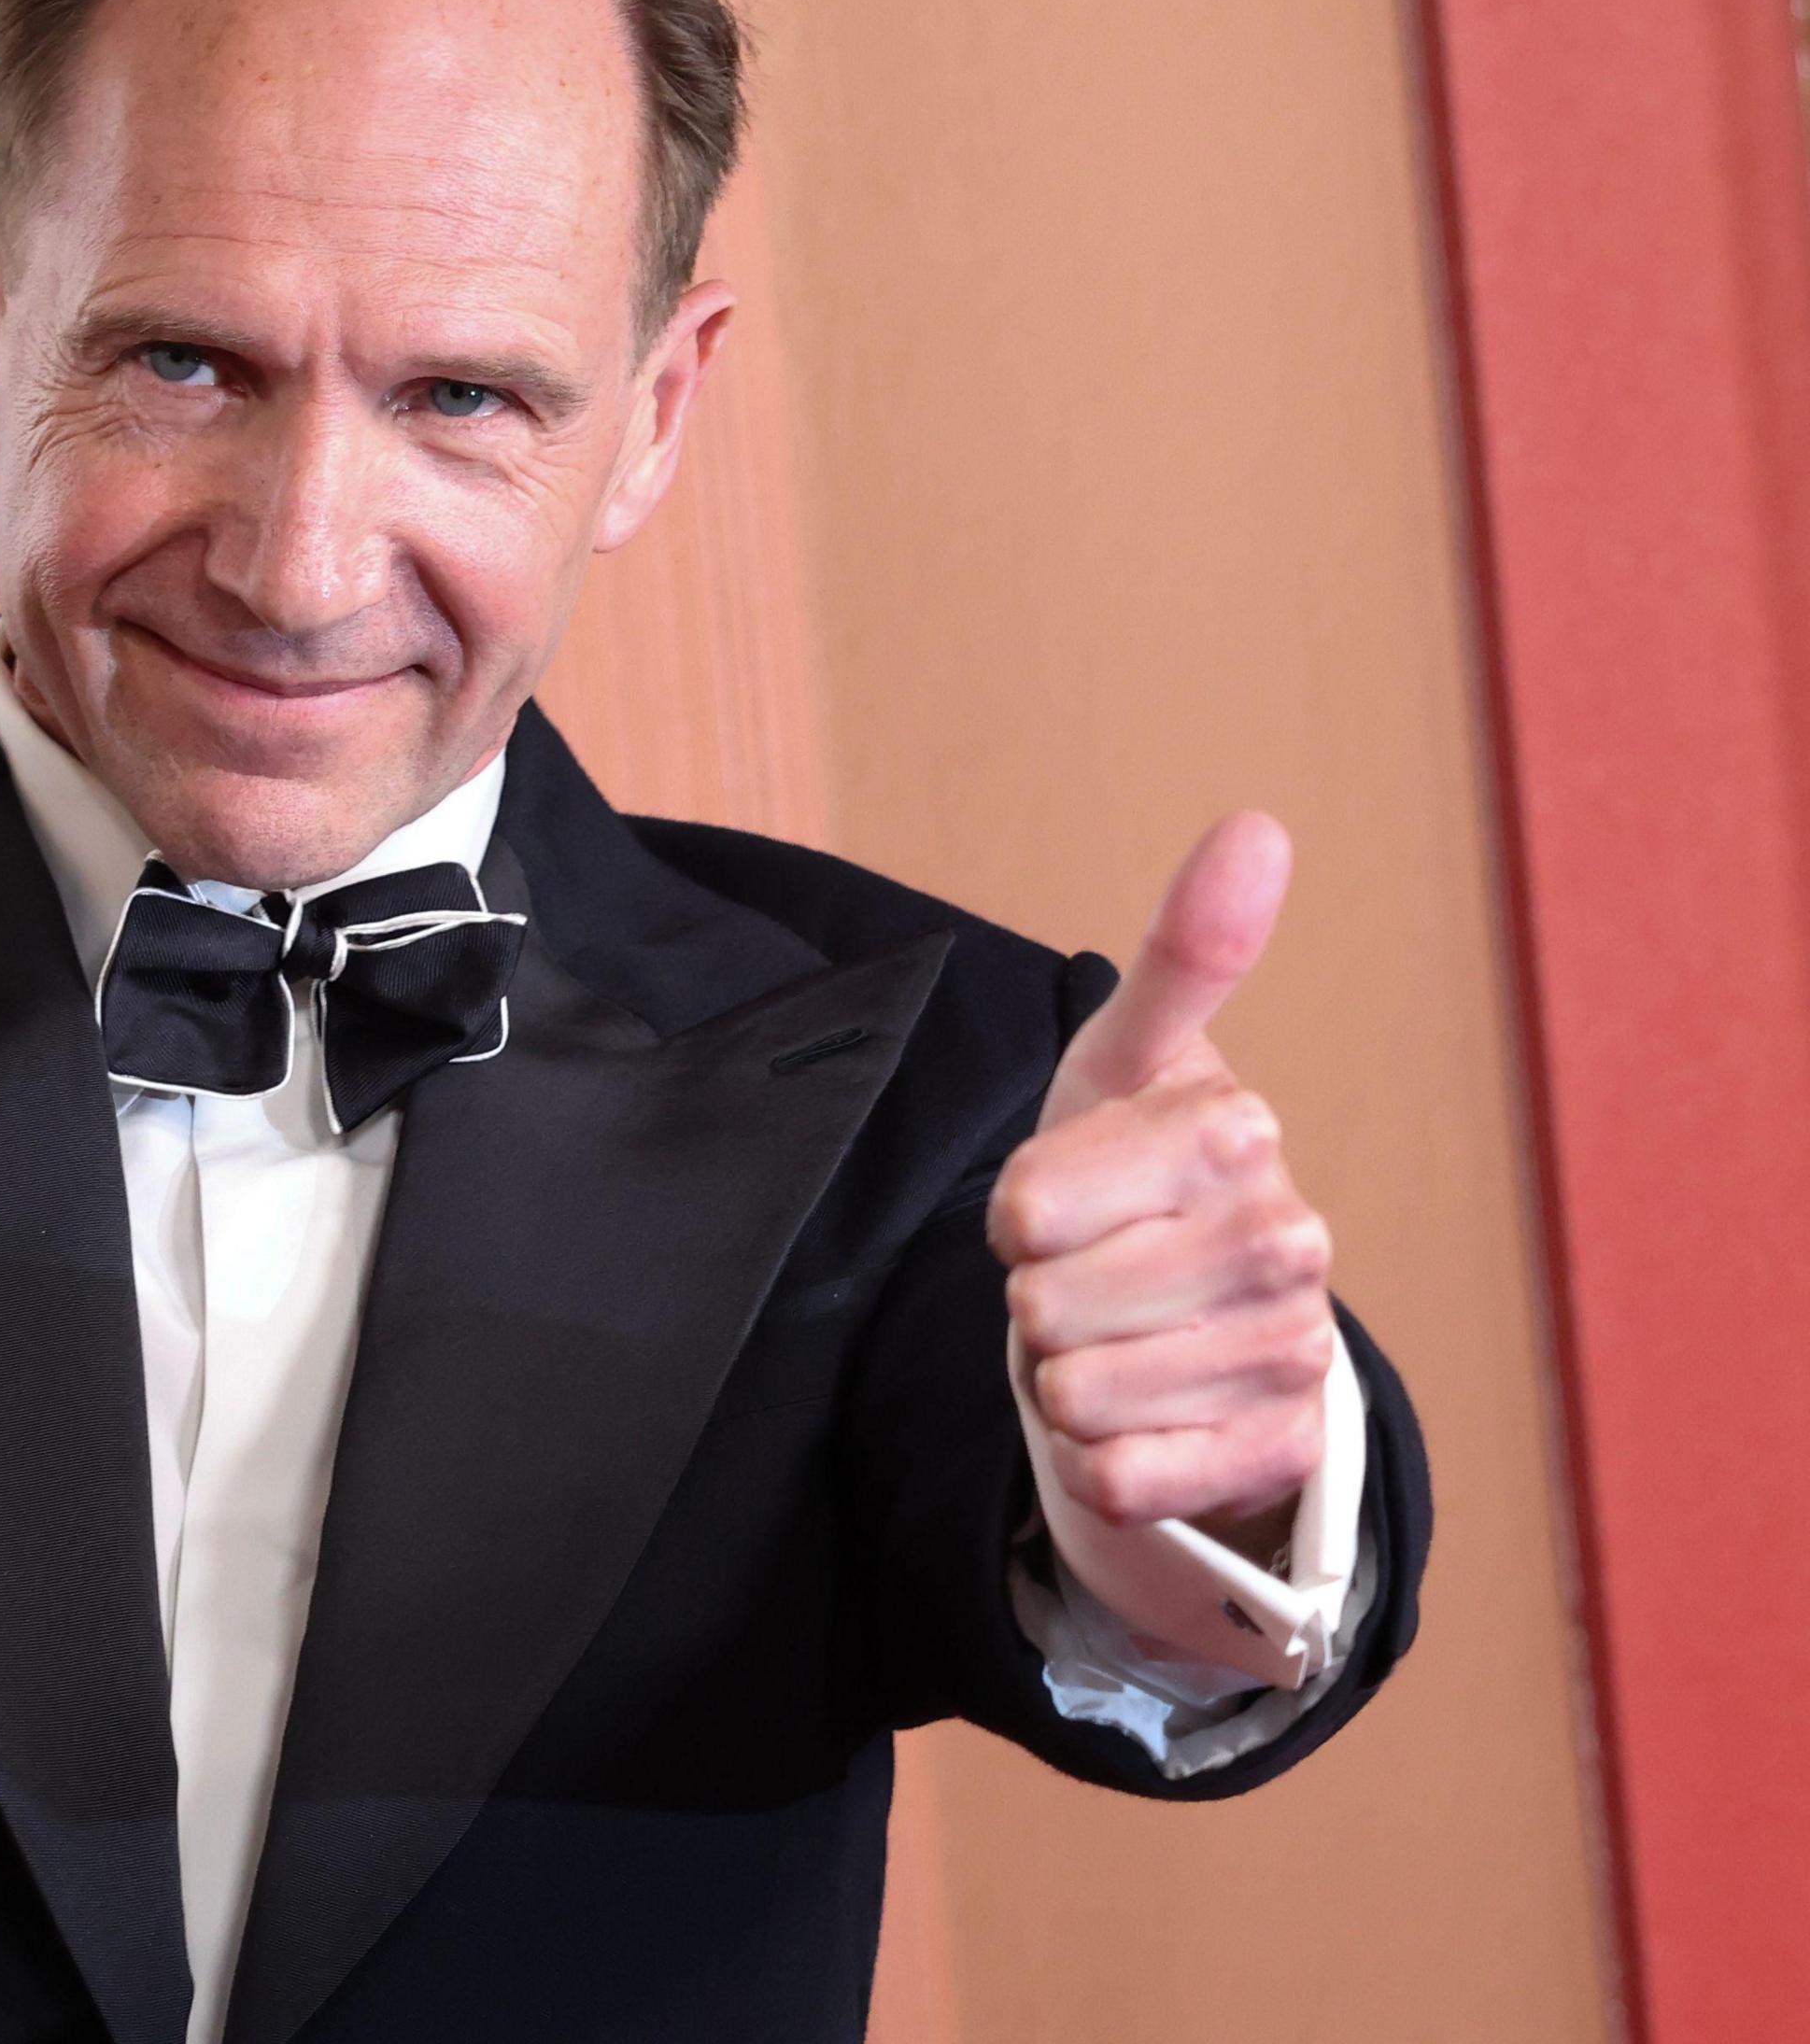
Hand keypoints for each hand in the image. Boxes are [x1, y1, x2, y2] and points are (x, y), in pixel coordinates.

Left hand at [990, 813, 1333, 1556]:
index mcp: (1235, 1130)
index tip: (1050, 1201)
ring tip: (1116, 1336)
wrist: (1191, 1315)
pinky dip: (1105, 1462)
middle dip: (1038, 1300)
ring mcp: (1293, 1351)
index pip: (1025, 1208)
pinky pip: (1124, 1479)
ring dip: (1067, 1380)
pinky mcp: (1282, 1453)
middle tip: (1090, 1275)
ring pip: (1077, 1398)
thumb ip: (1184, 949)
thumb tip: (1258, 825)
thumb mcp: (1126, 1056)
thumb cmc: (1133, 1167)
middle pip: (1044, 1307)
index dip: (1011, 1214)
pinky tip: (1145, 1416)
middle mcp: (1289, 1239)